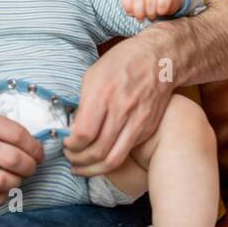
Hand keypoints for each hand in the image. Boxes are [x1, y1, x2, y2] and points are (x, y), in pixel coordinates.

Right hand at [0, 101, 44, 208]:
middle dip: (30, 166)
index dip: (34, 146)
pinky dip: (0, 198)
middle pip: (13, 159)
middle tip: (31, 167)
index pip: (16, 134)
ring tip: (16, 179)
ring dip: (17, 182)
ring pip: (2, 181)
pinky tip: (0, 191)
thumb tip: (29, 142)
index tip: (38, 153)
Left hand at [63, 33, 173, 176]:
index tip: (66, 144)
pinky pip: (126, 151)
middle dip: (78, 160)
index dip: (71, 146)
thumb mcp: (94, 74)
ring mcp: (138, 121)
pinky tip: (101, 157)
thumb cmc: (123, 61)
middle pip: (97, 151)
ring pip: (113, 159)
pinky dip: (111, 159)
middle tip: (70, 158)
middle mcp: (121, 110)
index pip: (83, 134)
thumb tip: (74, 129)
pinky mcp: (148, 127)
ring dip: (93, 168)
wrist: (161, 58)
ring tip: (82, 166)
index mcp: (103, 94)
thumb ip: (84, 104)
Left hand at [121, 0, 181, 20]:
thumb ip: (130, 6)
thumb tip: (130, 13)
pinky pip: (163, 4)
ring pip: (150, 1)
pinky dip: (161, 11)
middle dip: (139, 12)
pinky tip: (160, 12)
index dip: (128, 6)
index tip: (131, 14)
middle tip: (141, 19)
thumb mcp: (136, 1)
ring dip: (150, 13)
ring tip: (151, 16)